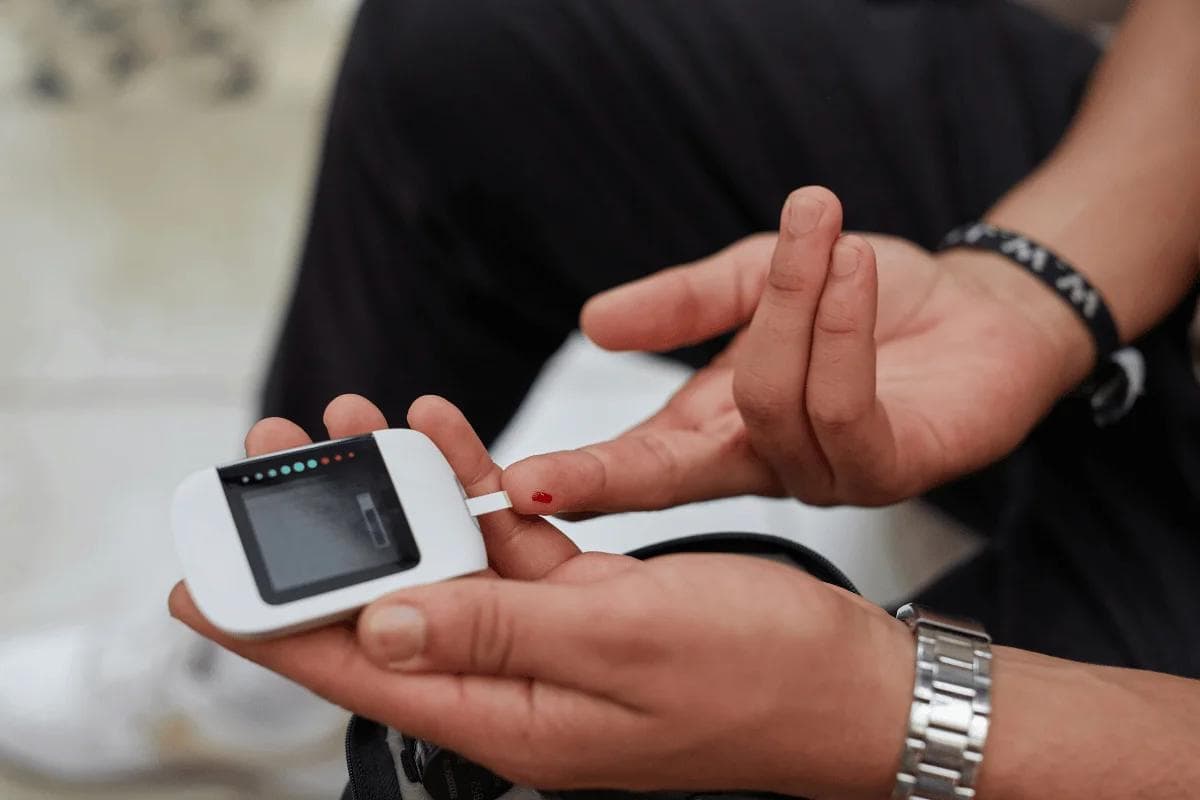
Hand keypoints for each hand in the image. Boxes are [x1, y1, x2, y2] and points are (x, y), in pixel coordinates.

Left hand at [169, 394, 910, 797]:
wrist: (851, 678)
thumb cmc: (762, 676)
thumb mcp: (625, 647)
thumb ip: (496, 634)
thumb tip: (380, 620)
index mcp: (513, 718)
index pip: (360, 674)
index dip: (273, 628)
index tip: (200, 582)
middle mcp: (517, 688)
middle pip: (387, 611)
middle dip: (324, 537)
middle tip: (268, 460)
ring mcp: (549, 644)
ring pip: (444, 564)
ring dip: (397, 495)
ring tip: (347, 423)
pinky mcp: (584, 605)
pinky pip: (508, 545)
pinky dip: (476, 489)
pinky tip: (446, 439)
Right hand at [501, 186, 1092, 510]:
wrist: (981, 309)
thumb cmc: (869, 299)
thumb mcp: (758, 280)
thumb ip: (681, 303)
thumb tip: (593, 322)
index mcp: (720, 426)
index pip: (636, 461)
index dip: (576, 473)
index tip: (506, 486)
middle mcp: (764, 464)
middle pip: (670, 483)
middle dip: (605, 477)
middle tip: (542, 478)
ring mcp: (825, 474)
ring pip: (769, 404)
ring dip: (791, 303)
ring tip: (819, 229)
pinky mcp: (890, 467)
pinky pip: (841, 408)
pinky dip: (838, 323)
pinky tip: (849, 265)